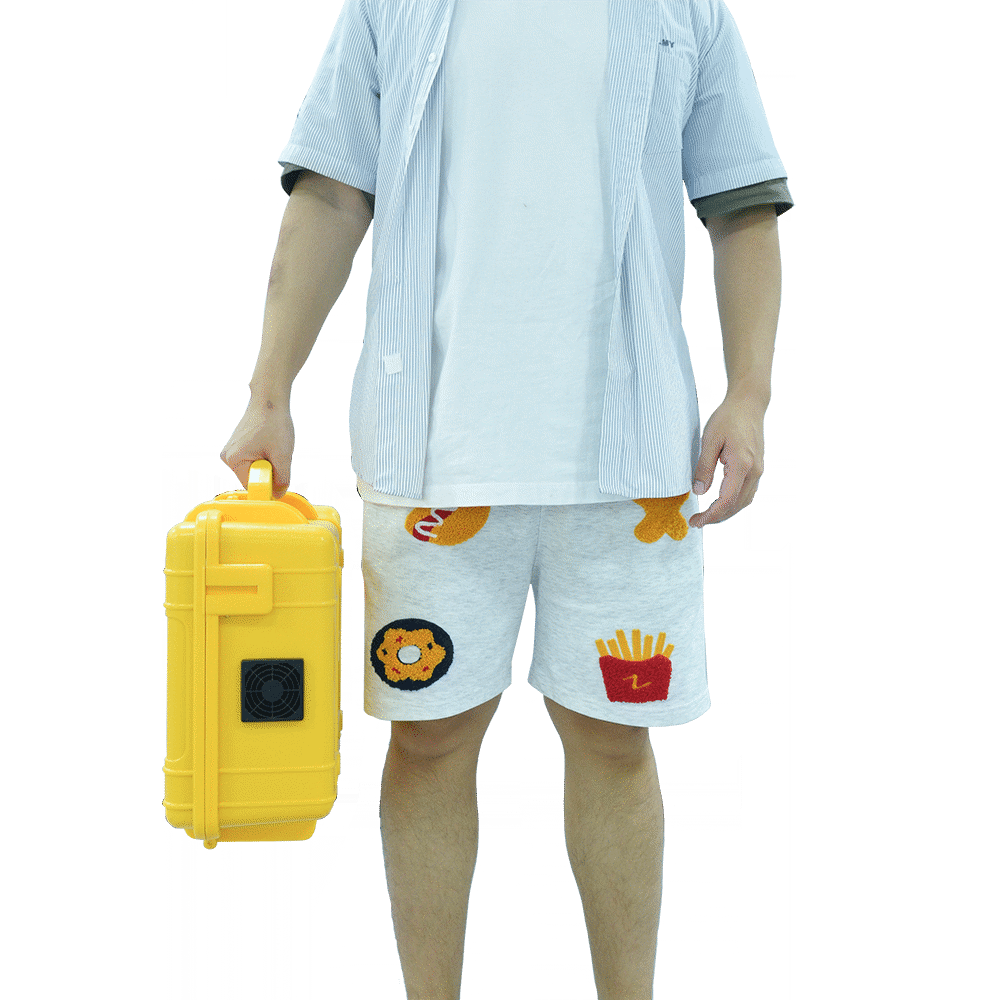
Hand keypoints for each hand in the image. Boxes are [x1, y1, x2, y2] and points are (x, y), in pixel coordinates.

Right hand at [220, 399, 294, 498]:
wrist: (270, 400)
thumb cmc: (272, 421)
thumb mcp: (282, 454)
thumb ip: (281, 477)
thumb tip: (278, 493)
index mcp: (234, 459)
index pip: (252, 485)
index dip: (268, 482)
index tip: (278, 473)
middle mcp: (229, 456)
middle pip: (254, 477)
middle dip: (269, 470)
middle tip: (276, 453)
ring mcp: (234, 450)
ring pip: (256, 468)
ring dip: (269, 462)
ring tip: (273, 445)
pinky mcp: (240, 446)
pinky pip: (255, 460)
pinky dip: (266, 455)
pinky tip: (270, 443)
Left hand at [688, 393, 766, 527]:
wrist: (748, 404)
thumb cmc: (730, 417)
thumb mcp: (709, 441)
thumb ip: (703, 468)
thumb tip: (698, 490)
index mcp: (742, 465)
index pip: (727, 501)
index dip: (711, 515)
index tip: (697, 520)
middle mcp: (754, 471)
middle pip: (736, 505)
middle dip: (716, 517)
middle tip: (698, 520)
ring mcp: (757, 470)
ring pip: (743, 501)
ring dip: (725, 511)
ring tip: (706, 512)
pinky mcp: (756, 468)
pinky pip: (746, 492)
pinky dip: (733, 501)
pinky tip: (719, 499)